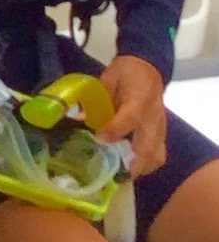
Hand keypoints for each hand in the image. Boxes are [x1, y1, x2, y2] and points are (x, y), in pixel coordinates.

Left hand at [101, 54, 168, 177]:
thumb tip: (79, 117)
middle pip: (148, 145)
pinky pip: (159, 153)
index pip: (130, 118)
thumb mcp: (108, 78)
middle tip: (114, 175)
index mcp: (139, 99)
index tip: (100, 138)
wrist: (149, 66)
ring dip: (141, 167)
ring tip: (122, 175)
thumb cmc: (126, 72)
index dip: (116, 130)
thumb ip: (96, 98)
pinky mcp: (162, 132)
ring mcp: (160, 126)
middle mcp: (152, 116)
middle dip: (132, 163)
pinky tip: (132, 167)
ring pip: (156, 154)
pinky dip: (147, 164)